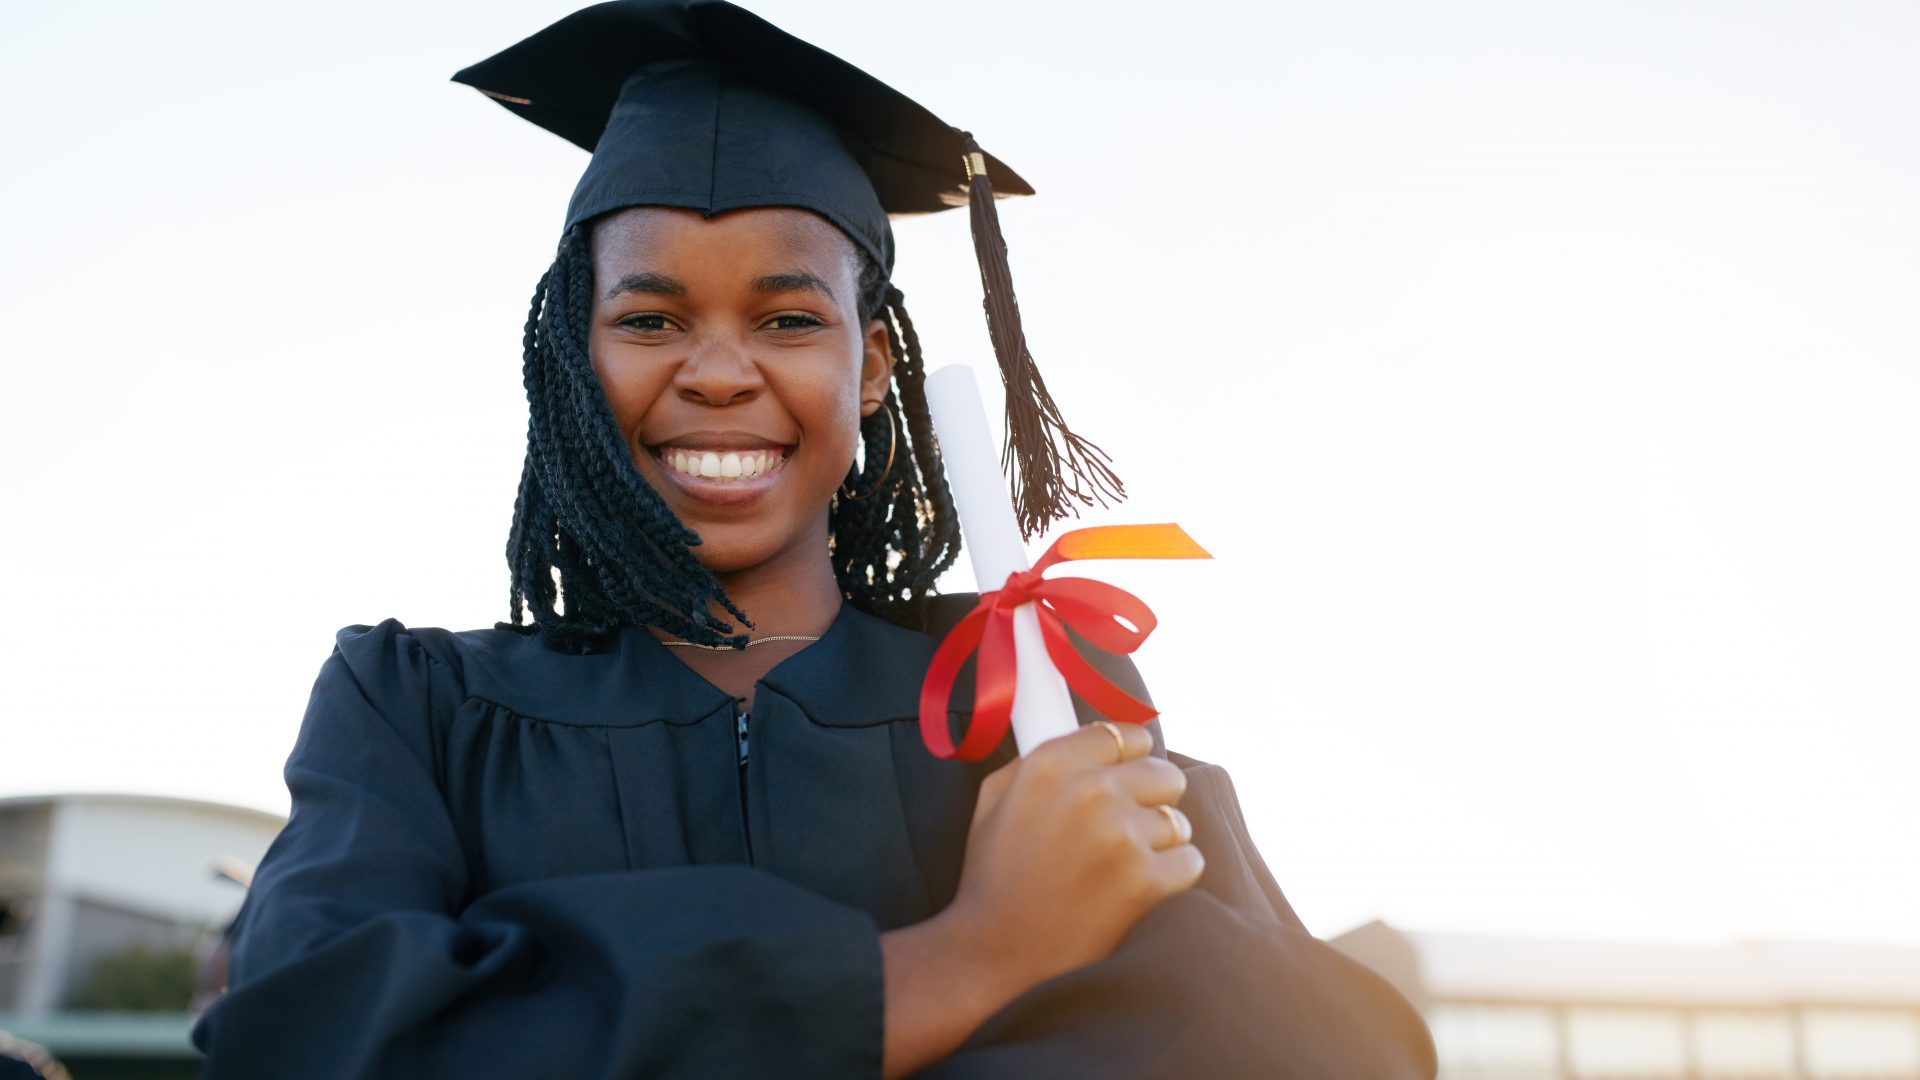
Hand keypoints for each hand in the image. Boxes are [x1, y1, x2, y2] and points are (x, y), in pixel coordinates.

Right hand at [878, 722, 1201, 1077]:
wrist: (995, 956)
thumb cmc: (992, 878)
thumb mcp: (994, 800)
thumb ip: (1040, 760)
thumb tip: (1091, 741)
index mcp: (1052, 765)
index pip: (1125, 734)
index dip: (1132, 757)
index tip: (1130, 776)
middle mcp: (1091, 791)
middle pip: (1163, 773)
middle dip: (1150, 800)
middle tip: (1126, 831)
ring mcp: (1123, 835)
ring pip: (1178, 821)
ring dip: (1159, 844)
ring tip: (1122, 870)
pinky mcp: (1147, 880)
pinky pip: (1190, 861)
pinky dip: (1172, 878)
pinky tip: (1138, 892)